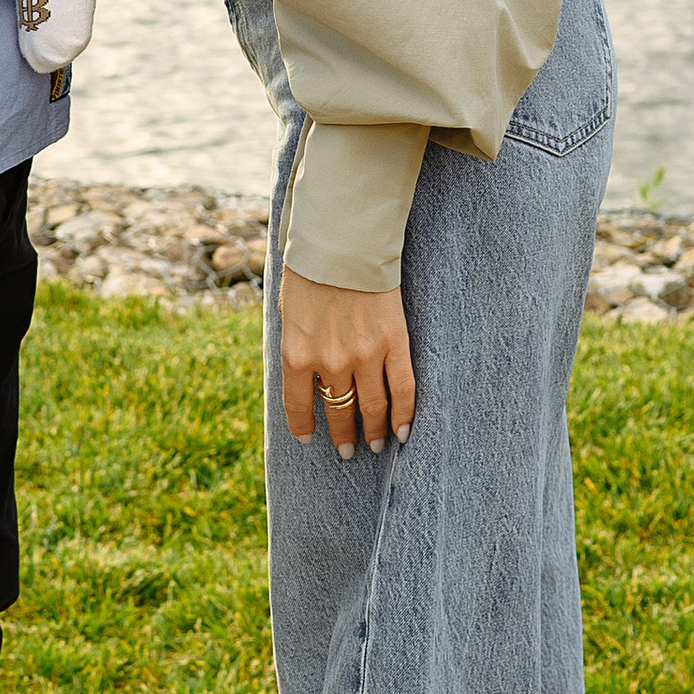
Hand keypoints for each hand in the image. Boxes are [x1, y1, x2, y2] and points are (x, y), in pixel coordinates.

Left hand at [279, 270, 415, 455]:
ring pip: (372, 406)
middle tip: (349, 450)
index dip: (304, 427)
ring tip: (377, 446)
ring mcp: (365, 355)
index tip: (309, 440)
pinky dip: (404, 415)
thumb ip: (298, 345)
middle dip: (344, 435)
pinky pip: (402, 389)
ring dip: (375, 431)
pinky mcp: (393, 343)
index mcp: (297, 354)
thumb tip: (305, 372)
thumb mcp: (289, 312)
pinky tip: (403, 432)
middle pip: (339, 409)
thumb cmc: (310, 271)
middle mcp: (330, 362)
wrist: (343, 242)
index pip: (299, 405)